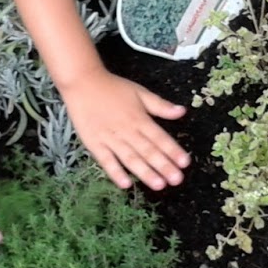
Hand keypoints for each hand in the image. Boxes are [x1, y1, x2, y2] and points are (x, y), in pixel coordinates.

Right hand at [60, 66, 188, 190]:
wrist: (82, 83)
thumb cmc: (113, 88)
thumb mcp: (139, 92)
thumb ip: (160, 105)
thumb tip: (182, 112)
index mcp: (139, 118)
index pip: (159, 137)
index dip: (173, 150)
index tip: (185, 163)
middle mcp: (127, 130)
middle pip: (148, 150)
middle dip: (163, 166)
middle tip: (177, 180)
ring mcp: (110, 139)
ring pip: (130, 158)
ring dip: (145, 172)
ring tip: (158, 185)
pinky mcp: (94, 144)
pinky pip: (106, 161)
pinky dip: (115, 173)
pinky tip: (126, 184)